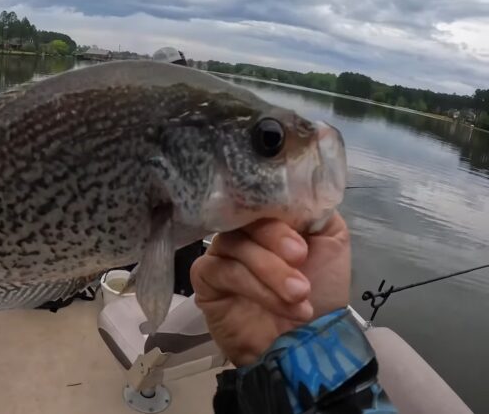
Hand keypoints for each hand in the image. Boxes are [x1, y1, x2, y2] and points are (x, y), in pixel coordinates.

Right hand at [190, 211, 350, 366]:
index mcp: (270, 218)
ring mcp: (222, 255)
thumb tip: (296, 191)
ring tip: (298, 296)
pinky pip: (218, 270)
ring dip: (269, 272)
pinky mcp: (204, 280)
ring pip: (234, 245)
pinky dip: (250, 286)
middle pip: (244, 219)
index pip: (262, 199)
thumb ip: (314, 211)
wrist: (307, 346)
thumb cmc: (321, 294)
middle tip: (300, 262)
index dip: (279, 217)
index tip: (302, 245)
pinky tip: (276, 305)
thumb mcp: (332, 243)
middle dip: (275, 242)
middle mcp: (243, 232)